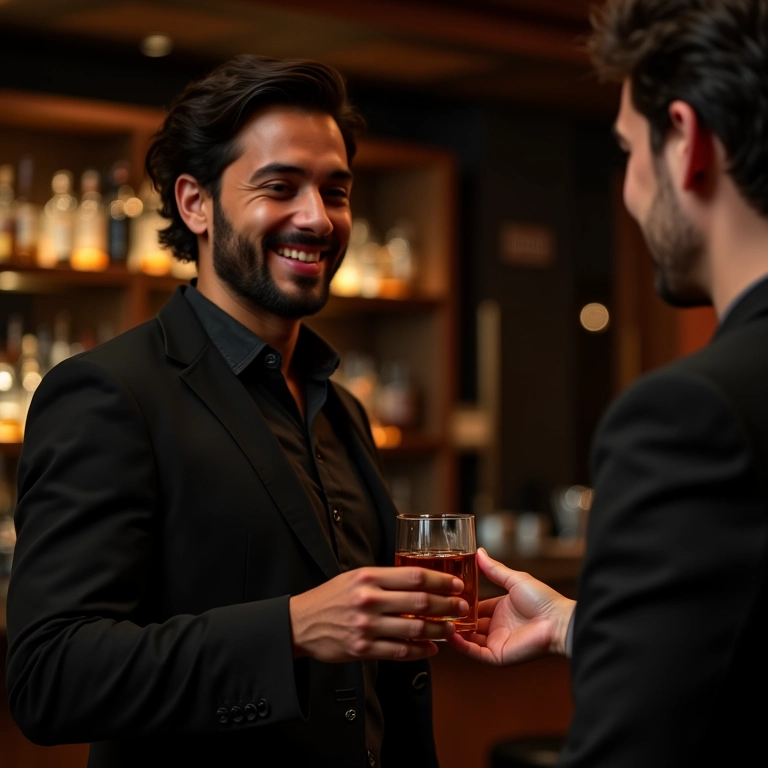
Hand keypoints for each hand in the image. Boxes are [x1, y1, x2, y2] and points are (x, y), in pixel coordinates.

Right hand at [289, 566, 467, 662]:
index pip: (414, 576)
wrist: (300, 623)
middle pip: (419, 602)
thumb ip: (384, 578)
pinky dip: (420, 652)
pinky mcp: (363, 649)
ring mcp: (366, 627)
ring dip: (438, 630)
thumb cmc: (330, 597)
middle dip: (446, 605)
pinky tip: (431, 649)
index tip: (456, 584)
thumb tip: (417, 579)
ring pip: (413, 629)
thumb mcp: (354, 577)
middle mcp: (369, 600)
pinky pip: (399, 652)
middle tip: (461, 606)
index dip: (440, 580)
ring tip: (452, 628)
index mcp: (368, 577)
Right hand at [447, 548, 574, 665]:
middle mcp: (498, 626)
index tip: (446, 595)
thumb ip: (494, 570)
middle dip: (455, 618)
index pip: (476, 606)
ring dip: (455, 632)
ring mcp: (497, 642)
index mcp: (501, 608)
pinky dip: (462, 646)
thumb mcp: (514, 580)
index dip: (462, 602)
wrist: (557, 621)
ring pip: (469, 639)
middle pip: (470, 623)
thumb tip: (479, 552)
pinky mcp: (498, 655)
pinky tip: (450, 636)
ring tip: (438, 621)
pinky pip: (475, 653)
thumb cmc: (543, 600)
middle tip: (437, 609)